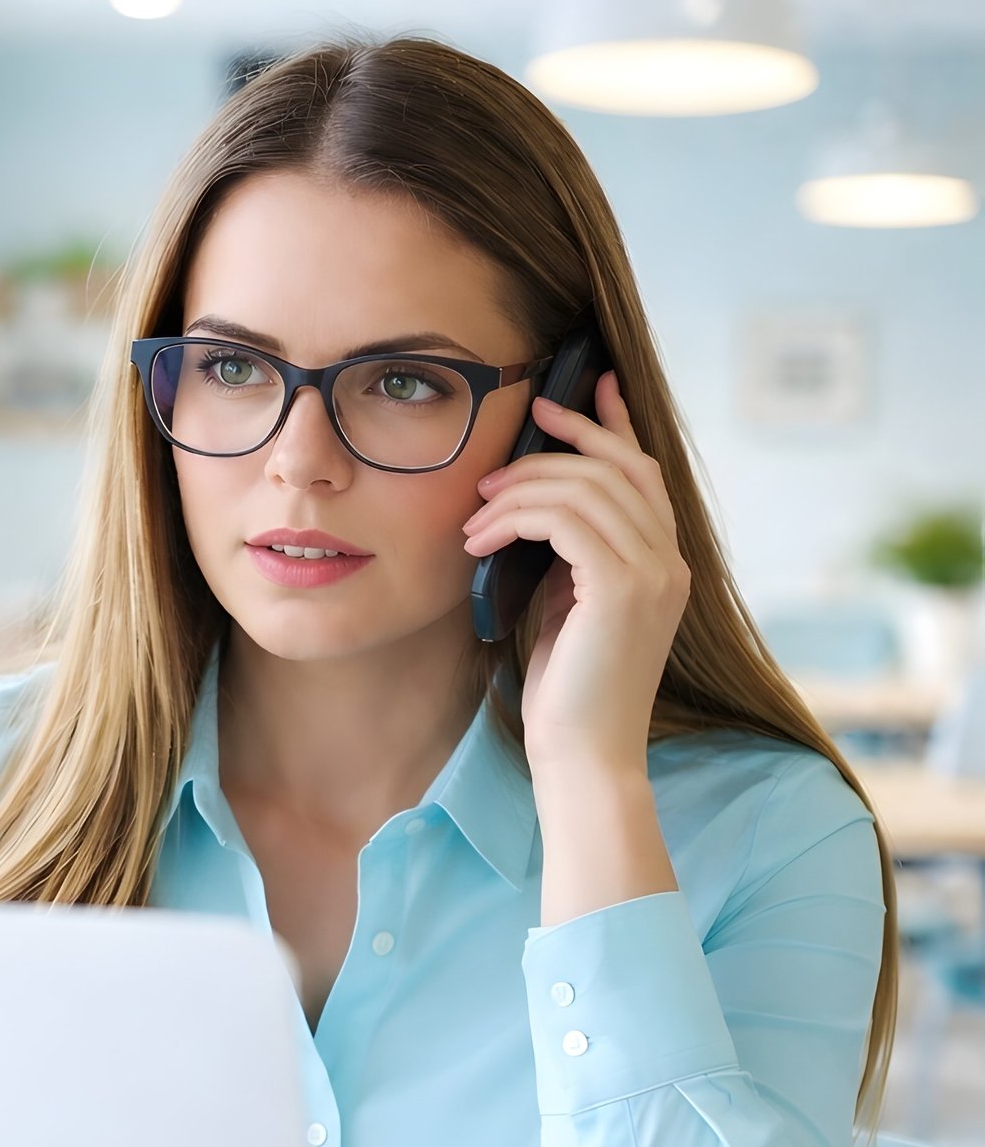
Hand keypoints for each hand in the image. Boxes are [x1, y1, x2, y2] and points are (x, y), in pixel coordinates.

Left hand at [459, 370, 690, 773]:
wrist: (583, 755)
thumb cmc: (568, 691)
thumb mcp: (567, 607)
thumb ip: (568, 557)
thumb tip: (533, 510)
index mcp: (664, 564)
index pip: (644, 472)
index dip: (612, 425)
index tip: (580, 391)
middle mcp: (670, 562)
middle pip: (617, 467)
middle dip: (559, 443)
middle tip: (499, 453)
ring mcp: (654, 574)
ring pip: (586, 488)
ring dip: (519, 491)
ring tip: (475, 517)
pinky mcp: (622, 589)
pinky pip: (566, 520)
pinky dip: (517, 517)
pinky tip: (481, 539)